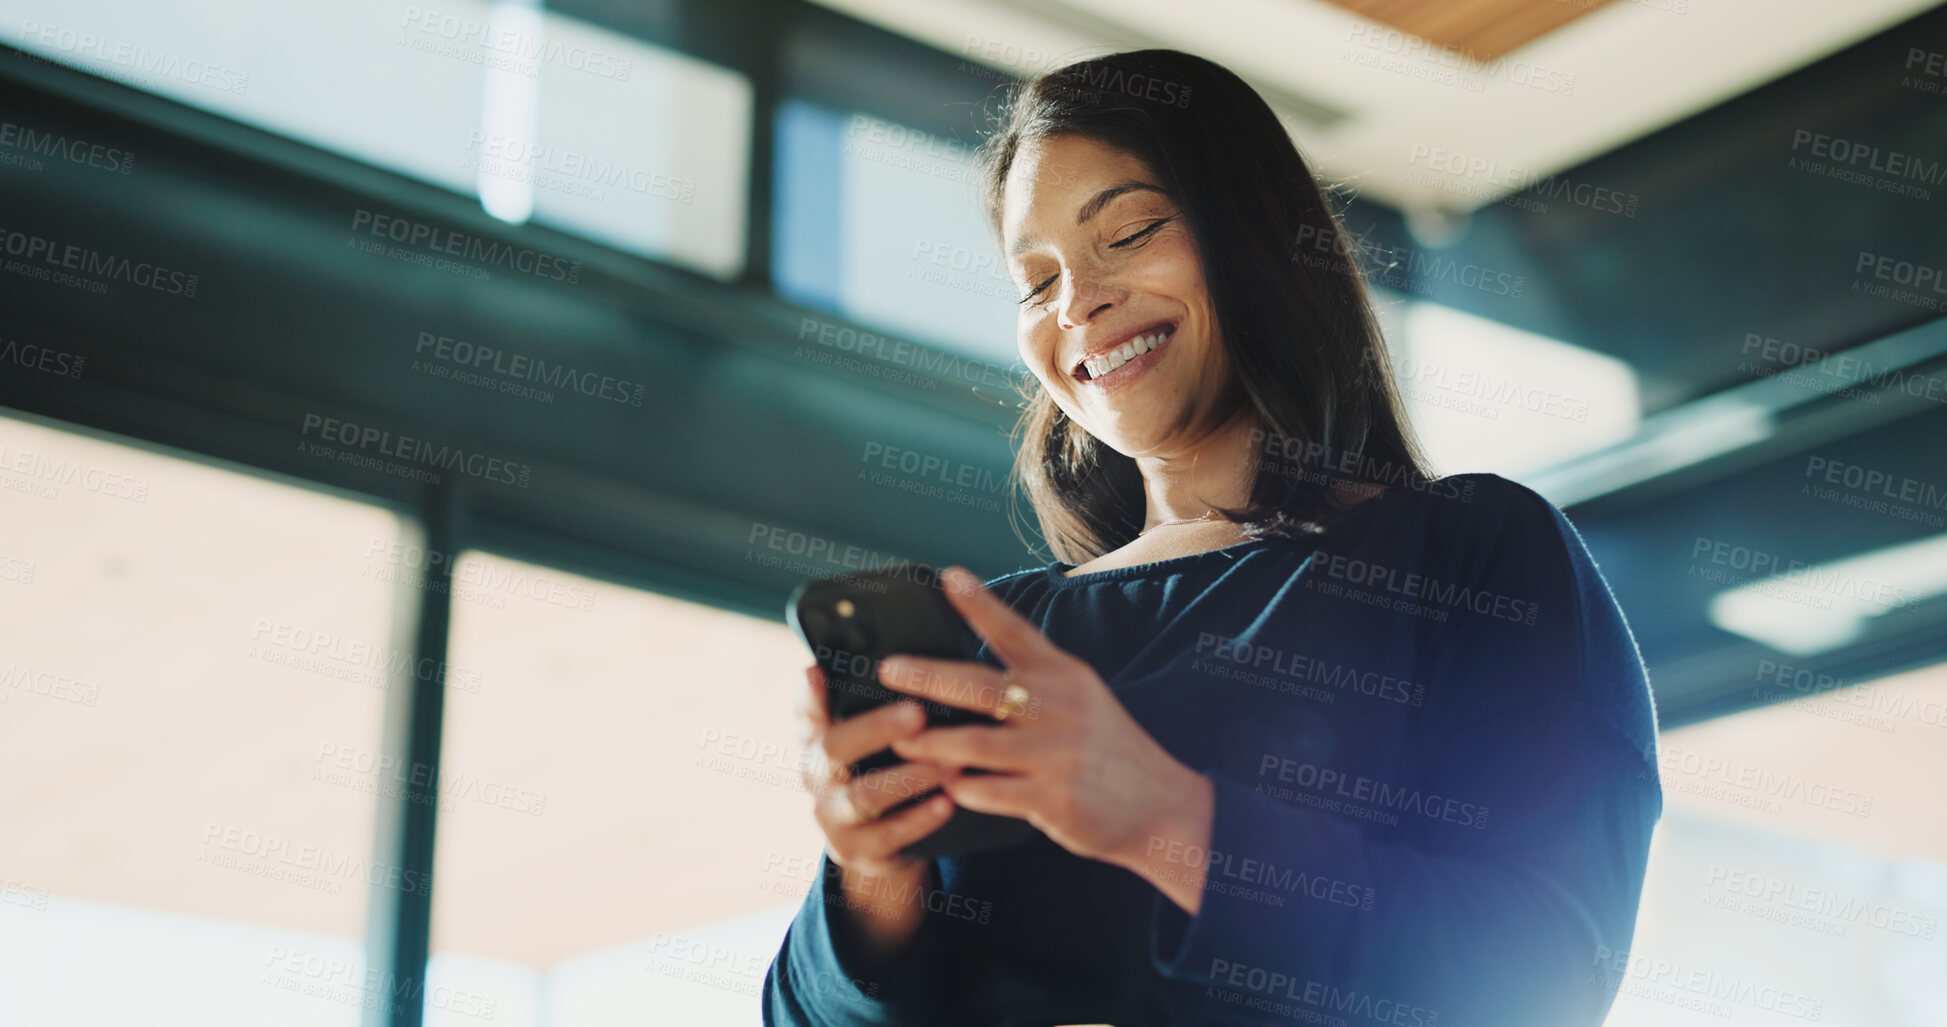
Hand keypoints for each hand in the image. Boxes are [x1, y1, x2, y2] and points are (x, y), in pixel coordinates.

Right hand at [797, 663, 955, 878]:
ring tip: (951, 763)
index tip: (815, 671)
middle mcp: (816, 775)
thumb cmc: (884, 769)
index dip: (807, 694)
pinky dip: (920, 818)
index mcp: (818, 739)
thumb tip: (912, 662)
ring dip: (911, 777)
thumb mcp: (875, 739)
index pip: (805, 710)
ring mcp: (833, 816)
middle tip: (919, 713)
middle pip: (835, 747)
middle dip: (877, 728)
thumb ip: (877, 703)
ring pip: (865, 795)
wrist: (879, 844)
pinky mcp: (855, 851)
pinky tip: (949, 803)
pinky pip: (888, 836)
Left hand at [877, 566, 1213, 901]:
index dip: (980, 604)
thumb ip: (1032, 681)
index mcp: (1065, 676)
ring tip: (901, 740)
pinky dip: (964, 789)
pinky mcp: (1056, 799)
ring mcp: (1058, 755)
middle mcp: (1061, 709)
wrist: (1161, 806)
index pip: (1017, 632)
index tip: (947, 577)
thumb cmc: (1106, 749)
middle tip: (889, 668)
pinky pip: (994, 792)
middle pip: (984, 686)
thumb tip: (963, 670)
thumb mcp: (1080, 699)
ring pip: (980, 744)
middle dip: (930, 675)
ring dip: (934, 742)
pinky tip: (945, 789)